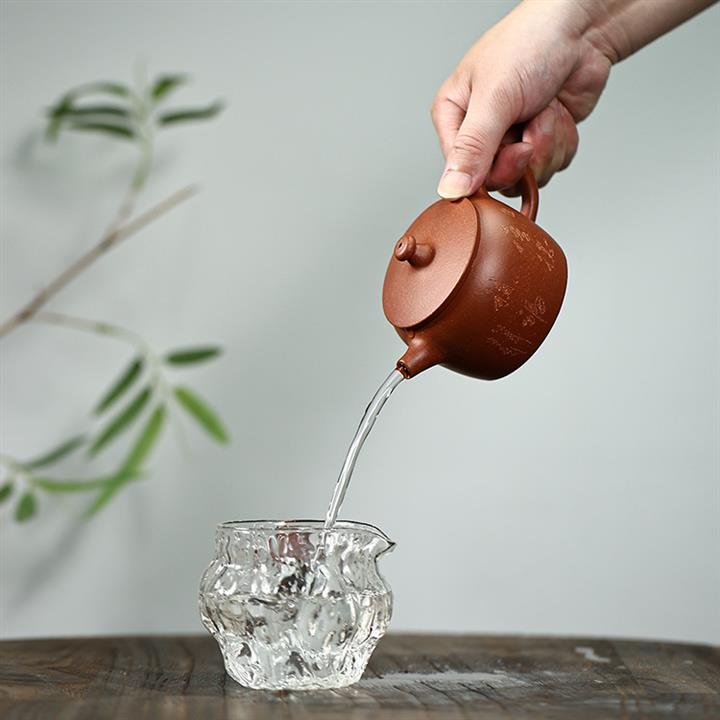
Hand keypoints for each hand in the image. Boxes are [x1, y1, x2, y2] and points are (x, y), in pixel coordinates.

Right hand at [432, 0, 612, 197]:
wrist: (581, 29)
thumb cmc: (530, 44)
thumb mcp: (494, 98)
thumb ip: (472, 149)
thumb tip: (451, 190)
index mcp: (453, 118)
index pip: (463, 172)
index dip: (493, 168)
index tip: (515, 146)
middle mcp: (479, 133)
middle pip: (497, 180)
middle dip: (526, 153)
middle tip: (533, 122)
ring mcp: (511, 139)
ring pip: (527, 177)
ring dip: (547, 144)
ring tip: (546, 108)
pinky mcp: (540, 142)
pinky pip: (550, 167)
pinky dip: (562, 142)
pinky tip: (559, 113)